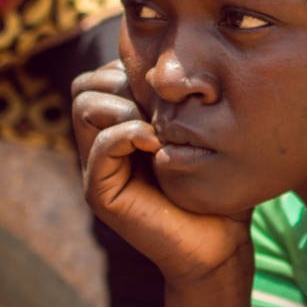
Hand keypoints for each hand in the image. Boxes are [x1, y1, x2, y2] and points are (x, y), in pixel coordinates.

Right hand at [72, 61, 253, 285]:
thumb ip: (189, 101)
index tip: (171, 86)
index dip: (133, 68)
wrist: (221, 243)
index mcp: (125, 124)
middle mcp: (105, 143)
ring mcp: (100, 168)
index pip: (105, 73)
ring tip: (158, 124)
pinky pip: (100, 147)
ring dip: (123, 104)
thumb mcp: (207, 134)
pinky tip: (156, 143)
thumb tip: (189, 63)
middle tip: (161, 103)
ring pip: (85, 107)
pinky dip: (126, 134)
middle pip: (86, 84)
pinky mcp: (103, 193)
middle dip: (122, 80)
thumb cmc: (221, 187)